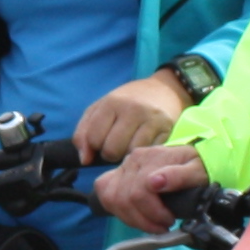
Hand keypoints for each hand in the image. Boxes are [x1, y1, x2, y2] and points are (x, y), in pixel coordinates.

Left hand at [73, 71, 194, 164]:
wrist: (162, 90)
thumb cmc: (125, 103)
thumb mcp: (100, 109)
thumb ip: (84, 133)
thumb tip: (85, 160)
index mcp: (111, 103)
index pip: (93, 138)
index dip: (92, 147)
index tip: (99, 143)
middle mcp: (131, 109)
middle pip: (111, 150)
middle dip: (109, 154)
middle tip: (115, 146)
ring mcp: (150, 119)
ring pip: (129, 154)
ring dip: (126, 156)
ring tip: (128, 145)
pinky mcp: (165, 130)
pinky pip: (146, 152)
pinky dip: (141, 153)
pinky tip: (141, 145)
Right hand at [97, 141, 212, 231]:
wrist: (193, 160)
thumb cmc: (198, 167)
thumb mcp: (198, 171)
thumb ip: (179, 175)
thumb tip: (155, 182)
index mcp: (151, 157)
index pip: (139, 192)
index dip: (154, 212)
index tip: (169, 220)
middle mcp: (133, 160)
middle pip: (124, 198)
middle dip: (144, 219)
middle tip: (163, 226)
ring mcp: (123, 168)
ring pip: (113, 200)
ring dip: (132, 219)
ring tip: (152, 224)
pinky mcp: (117, 176)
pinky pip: (106, 196)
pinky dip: (119, 212)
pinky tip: (136, 216)